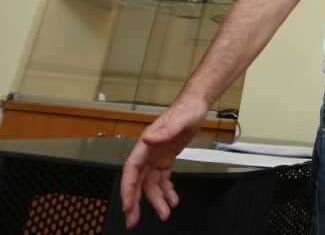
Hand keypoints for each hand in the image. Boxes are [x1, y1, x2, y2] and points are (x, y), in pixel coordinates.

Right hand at [120, 97, 208, 227]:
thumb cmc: (187, 109)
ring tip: (164, 213)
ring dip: (155, 200)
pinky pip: (161, 179)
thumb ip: (165, 130)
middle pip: (137, 181)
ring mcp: (156, 156)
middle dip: (135, 202)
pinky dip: (166, 191)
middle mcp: (149, 151)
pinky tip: (172, 199)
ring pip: (150, 183)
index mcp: (147, 144)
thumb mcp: (180, 119)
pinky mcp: (165, 158)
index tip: (128, 205)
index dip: (128, 188)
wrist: (196, 105)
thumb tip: (149, 140)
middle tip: (133, 220)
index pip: (131, 170)